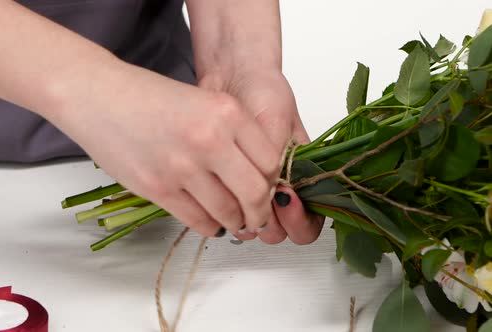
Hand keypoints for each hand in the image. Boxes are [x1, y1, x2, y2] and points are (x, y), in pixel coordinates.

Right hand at [47, 61, 283, 236]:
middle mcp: (209, 139)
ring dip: (236, 222)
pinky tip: (212, 222)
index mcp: (226, 112)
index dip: (272, 180)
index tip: (267, 187)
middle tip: (258, 215)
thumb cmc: (144, 96)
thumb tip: (253, 174)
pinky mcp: (158, 188)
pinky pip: (198, 220)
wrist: (96, 96)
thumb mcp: (201, 101)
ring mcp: (182, 167)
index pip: (269, 161)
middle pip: (255, 191)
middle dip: (260, 210)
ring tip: (235, 221)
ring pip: (228, 211)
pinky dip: (211, 226)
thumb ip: (230, 134)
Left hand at [199, 69, 323, 243]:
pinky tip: (220, 196)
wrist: (232, 76)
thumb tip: (272, 194)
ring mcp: (258, 186)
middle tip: (258, 209)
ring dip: (249, 221)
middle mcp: (283, 184)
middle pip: (284, 231)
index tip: (285, 199)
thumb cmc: (262, 90)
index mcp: (306, 171)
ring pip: (257, 225)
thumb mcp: (275, 120)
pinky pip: (233, 209)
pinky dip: (229, 209)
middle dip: (273, 225)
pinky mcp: (232, 183)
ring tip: (235, 204)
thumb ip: (275, 159)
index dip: (301, 219)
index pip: (313, 217)